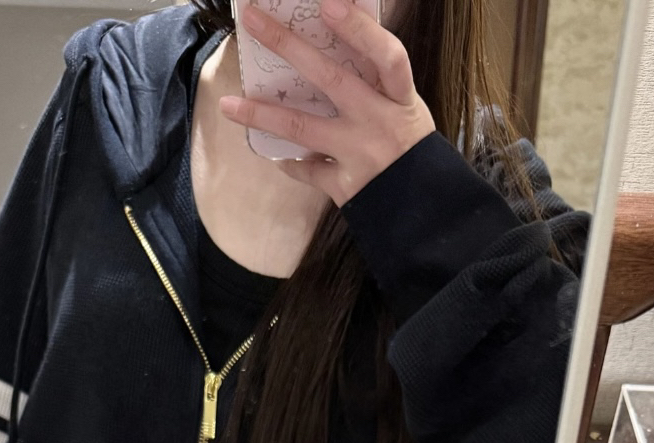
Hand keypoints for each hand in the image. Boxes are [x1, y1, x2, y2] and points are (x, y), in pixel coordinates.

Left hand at [219, 0, 434, 203]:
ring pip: (304, 128)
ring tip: (228, 105)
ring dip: (262, 115)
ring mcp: (361, 155)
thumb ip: (378, 81)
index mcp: (401, 98)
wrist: (425, 210)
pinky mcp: (346, 187)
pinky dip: (290, 163)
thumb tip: (338, 37)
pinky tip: (275, 155)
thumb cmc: (412, 150)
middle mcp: (380, 122)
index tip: (327, 4)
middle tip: (254, 21)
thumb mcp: (406, 109)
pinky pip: (308, 170)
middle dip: (289, 46)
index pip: (387, 55)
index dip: (359, 29)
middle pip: (331, 79)